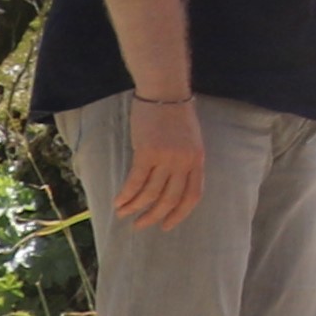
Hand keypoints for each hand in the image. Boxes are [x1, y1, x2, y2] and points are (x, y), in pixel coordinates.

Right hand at [113, 97, 207, 229]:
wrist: (165, 89)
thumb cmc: (175, 113)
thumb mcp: (189, 140)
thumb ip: (184, 162)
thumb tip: (170, 186)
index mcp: (198, 160)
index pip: (192, 196)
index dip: (178, 214)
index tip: (165, 225)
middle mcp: (184, 162)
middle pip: (170, 199)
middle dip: (153, 216)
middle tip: (140, 225)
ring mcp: (166, 158)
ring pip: (150, 193)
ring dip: (135, 207)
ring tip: (123, 214)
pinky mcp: (147, 153)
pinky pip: (135, 181)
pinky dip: (126, 195)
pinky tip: (118, 202)